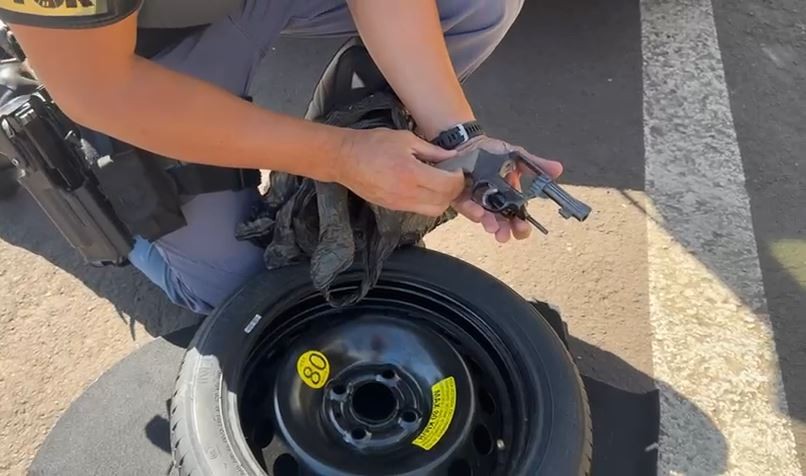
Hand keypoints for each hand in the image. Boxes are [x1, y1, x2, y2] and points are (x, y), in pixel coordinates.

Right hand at [335, 128, 465, 216]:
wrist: (344, 159)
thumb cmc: (372, 144)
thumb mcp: (405, 139)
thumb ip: (432, 150)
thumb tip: (453, 156)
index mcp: (411, 172)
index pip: (447, 185)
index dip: (458, 179)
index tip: (458, 169)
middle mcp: (406, 193)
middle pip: (444, 202)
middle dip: (453, 190)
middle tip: (452, 177)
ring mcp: (399, 203)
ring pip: (433, 210)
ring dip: (442, 199)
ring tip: (440, 183)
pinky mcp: (393, 208)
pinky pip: (419, 209)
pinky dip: (428, 201)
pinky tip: (425, 186)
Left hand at [453, 136, 563, 242]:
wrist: (468, 141)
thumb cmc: (492, 151)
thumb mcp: (517, 156)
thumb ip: (536, 164)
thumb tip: (558, 169)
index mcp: (508, 196)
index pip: (516, 216)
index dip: (520, 225)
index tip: (523, 230)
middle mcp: (491, 202)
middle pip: (500, 222)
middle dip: (504, 231)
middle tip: (505, 236)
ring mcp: (475, 201)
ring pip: (482, 217)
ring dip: (488, 223)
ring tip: (492, 227)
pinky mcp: (459, 196)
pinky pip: (465, 206)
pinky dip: (472, 210)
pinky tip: (478, 212)